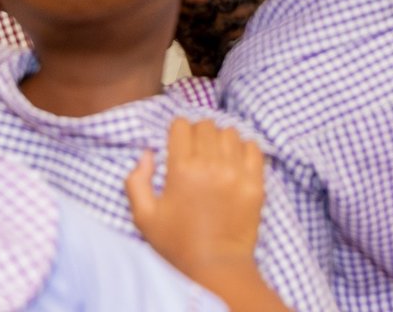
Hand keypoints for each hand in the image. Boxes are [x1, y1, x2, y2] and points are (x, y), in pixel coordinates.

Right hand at [126, 118, 264, 283]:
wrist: (215, 266)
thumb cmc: (177, 243)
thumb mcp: (144, 216)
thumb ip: (136, 181)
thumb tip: (148, 154)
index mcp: (182, 169)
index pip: (182, 125)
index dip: (177, 131)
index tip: (178, 143)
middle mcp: (211, 165)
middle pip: (206, 125)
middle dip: (198, 133)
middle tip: (196, 151)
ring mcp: (236, 172)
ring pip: (230, 132)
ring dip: (221, 139)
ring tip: (217, 155)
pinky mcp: (255, 182)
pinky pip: (254, 147)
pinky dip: (244, 148)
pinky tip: (236, 161)